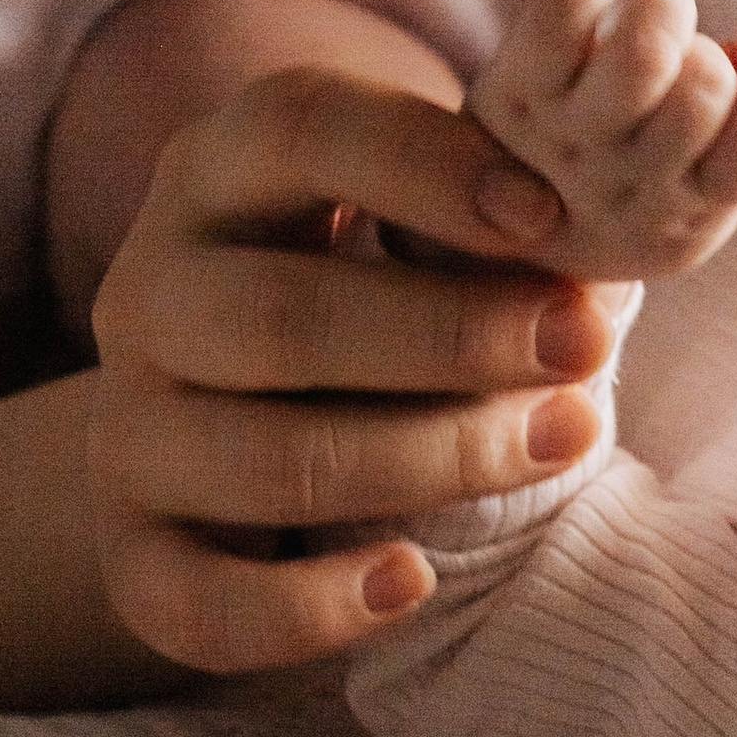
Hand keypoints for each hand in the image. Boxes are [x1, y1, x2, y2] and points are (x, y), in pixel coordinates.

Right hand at [88, 65, 622, 674]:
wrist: (227, 427)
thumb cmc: (371, 296)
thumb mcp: (412, 225)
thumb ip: (489, 213)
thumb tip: (609, 226)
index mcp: (219, 175)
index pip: (295, 130)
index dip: (422, 165)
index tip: (549, 213)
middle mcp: (148, 293)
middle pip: (278, 315)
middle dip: (450, 335)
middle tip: (585, 345)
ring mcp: (127, 433)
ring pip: (266, 459)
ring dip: (430, 457)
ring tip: (566, 440)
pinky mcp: (131, 559)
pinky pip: (200, 603)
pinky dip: (313, 606)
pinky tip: (415, 579)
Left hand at [466, 0, 736, 283]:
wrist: (494, 239)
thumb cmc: (626, 189)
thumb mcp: (695, 192)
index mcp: (690, 210)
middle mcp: (627, 184)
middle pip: (704, 88)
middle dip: (707, 45)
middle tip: (686, 46)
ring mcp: (565, 140)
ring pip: (641, 55)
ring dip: (665, 3)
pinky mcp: (513, 91)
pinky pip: (562, 15)